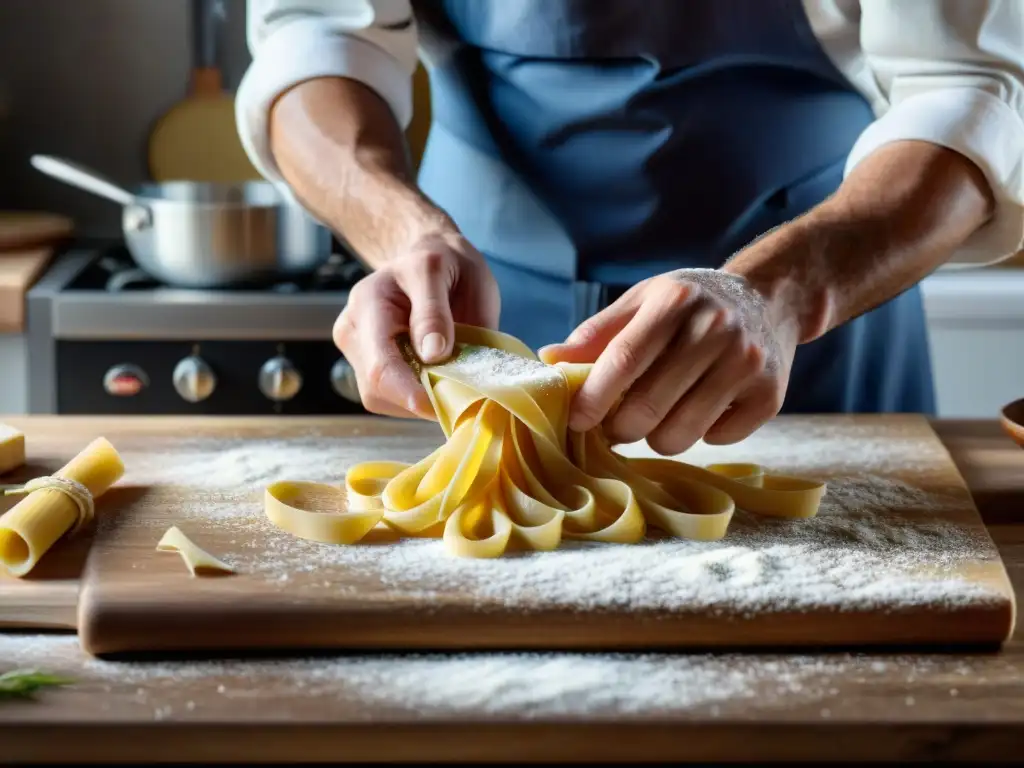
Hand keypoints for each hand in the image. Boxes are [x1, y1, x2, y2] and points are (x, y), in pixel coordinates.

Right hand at [333, 231, 499, 418]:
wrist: (429, 257)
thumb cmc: (442, 262)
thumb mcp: (443, 272)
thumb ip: (434, 311)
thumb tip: (431, 355)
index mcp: (369, 302)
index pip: (380, 363)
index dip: (408, 393)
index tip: (442, 408)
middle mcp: (353, 330)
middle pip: (376, 388)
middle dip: (417, 399)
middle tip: (459, 396)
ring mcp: (357, 351)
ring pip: (381, 399)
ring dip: (417, 400)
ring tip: (449, 380)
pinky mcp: (368, 366)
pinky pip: (389, 398)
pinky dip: (415, 397)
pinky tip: (436, 379)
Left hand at [539, 268, 797, 453]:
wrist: (770, 299)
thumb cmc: (691, 304)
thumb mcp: (642, 300)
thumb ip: (596, 333)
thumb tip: (549, 361)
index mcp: (674, 302)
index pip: (623, 360)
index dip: (593, 397)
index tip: (576, 421)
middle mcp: (715, 329)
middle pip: (647, 407)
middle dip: (620, 429)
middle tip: (616, 425)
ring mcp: (746, 364)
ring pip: (679, 434)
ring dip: (657, 437)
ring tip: (659, 416)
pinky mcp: (769, 395)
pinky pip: (717, 440)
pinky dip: (702, 433)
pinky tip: (704, 407)